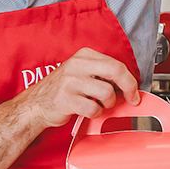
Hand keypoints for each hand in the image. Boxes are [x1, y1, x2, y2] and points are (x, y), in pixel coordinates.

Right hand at [15, 48, 138, 132]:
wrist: (36, 104)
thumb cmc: (62, 90)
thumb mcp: (81, 73)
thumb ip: (102, 74)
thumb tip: (127, 84)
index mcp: (84, 55)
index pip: (116, 64)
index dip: (130, 80)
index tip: (133, 91)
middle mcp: (77, 65)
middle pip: (116, 71)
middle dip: (129, 88)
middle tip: (131, 99)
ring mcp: (70, 81)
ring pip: (107, 92)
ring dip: (107, 104)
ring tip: (99, 105)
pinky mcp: (66, 99)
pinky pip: (93, 108)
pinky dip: (95, 113)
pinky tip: (88, 111)